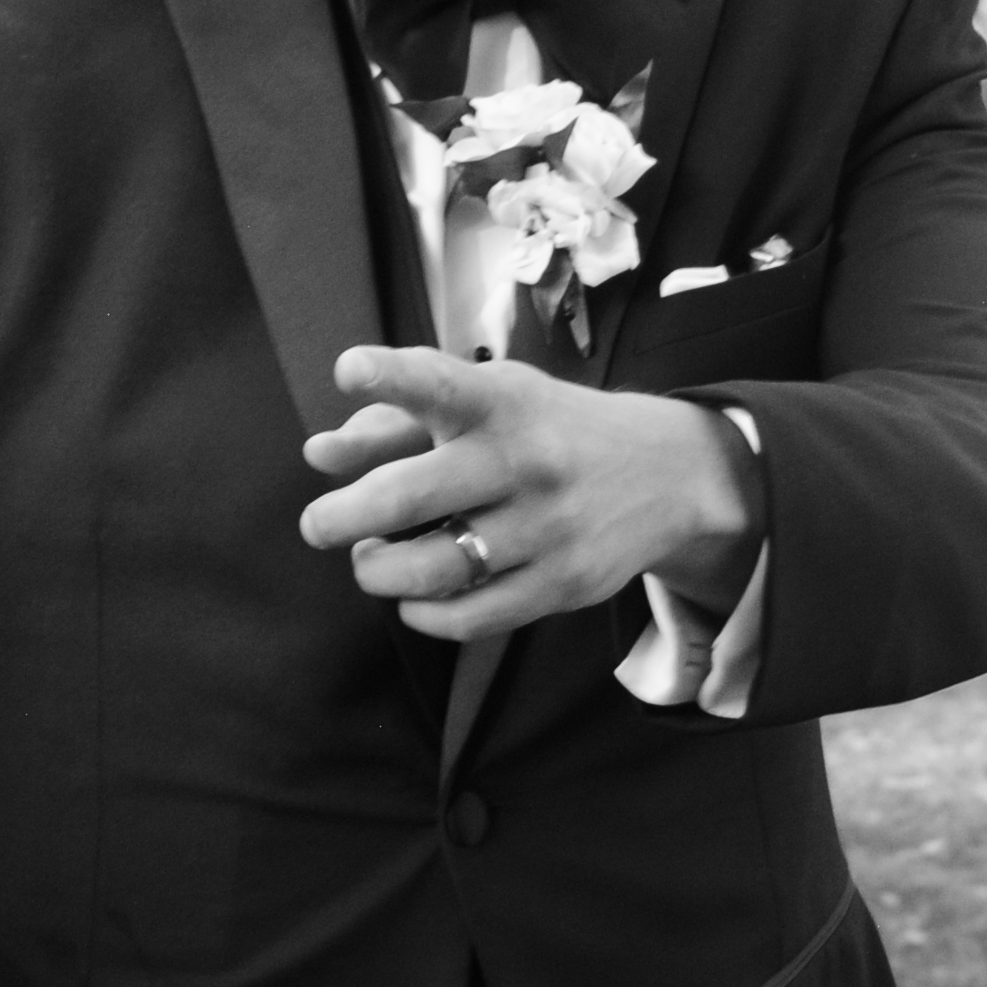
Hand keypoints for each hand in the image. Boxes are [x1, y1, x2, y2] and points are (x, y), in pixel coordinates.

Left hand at [297, 346, 759, 641]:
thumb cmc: (543, 429)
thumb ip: (393, 422)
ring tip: (368, 558)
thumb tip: (317, 456)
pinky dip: (420, 614)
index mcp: (500, 402)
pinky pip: (469, 617)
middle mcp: (525, 461)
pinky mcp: (565, 584)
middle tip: (316, 525)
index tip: (348, 369)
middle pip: (410, 497)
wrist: (669, 473)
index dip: (390, 376)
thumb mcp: (481, 403)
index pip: (441, 383)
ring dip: (376, 571)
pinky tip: (410, 597)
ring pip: (431, 570)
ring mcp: (549, 527)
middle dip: (341, 517)